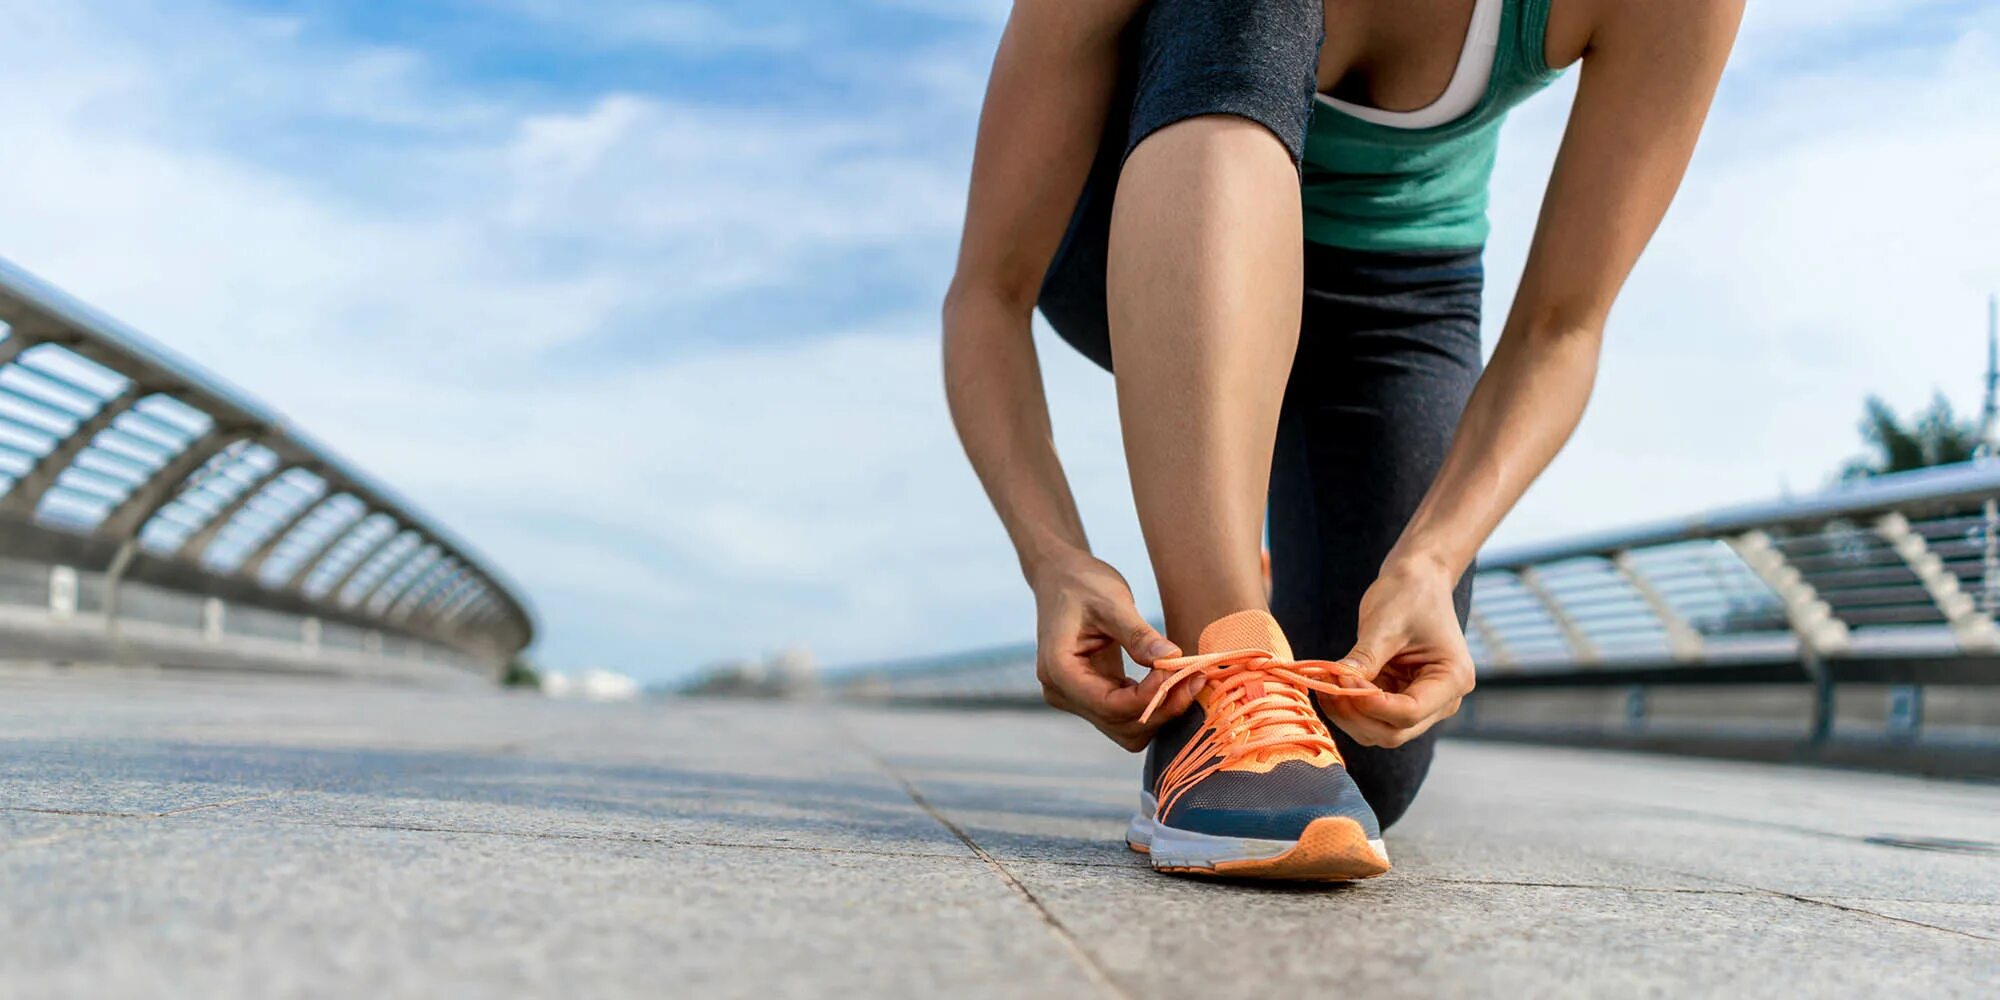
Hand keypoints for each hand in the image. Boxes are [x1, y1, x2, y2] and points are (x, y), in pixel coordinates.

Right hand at [1028, 550, 1194, 750]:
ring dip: (1160, 711)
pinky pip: (1126, 715)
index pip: (1109, 706)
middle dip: (1161, 708)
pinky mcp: (1092, 696)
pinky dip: (1152, 704)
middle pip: (1120, 725)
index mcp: (1059, 670)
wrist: (1061, 578)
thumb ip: (1138, 634)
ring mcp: (1075, 698)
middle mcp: (1062, 692)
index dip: (1149, 697)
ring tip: (1188, 680)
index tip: (1179, 670)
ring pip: (1126, 729)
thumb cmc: (1083, 583)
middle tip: (1195, 677)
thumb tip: (1173, 657)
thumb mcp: (1112, 602)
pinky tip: (1172, 680)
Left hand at [1321, 561, 1475, 747]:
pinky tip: (1331, 685)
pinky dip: (1350, 707)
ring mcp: (1424, 703)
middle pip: (1394, 730)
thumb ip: (1364, 659)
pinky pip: (1373, 716)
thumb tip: (1335, 684)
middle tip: (1326, 685)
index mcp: (1453, 679)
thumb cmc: (1409, 594)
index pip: (1409, 713)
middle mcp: (1443, 700)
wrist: (1418, 580)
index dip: (1370, 704)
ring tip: (1325, 684)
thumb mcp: (1385, 624)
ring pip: (1380, 731)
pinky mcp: (1402, 698)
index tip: (1340, 678)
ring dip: (1349, 715)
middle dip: (1356, 713)